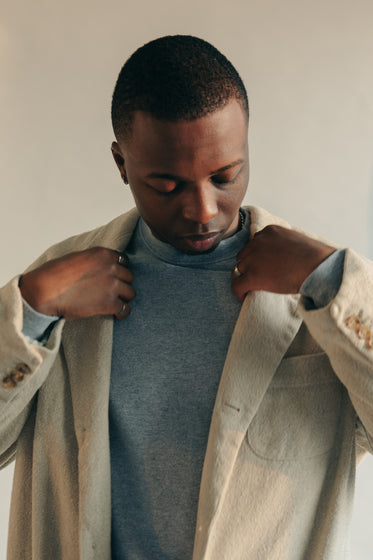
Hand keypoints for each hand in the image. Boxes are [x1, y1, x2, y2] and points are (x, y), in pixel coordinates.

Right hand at [19, 247, 134, 319]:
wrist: (45, 290)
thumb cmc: (53, 274)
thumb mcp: (76, 257)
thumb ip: (92, 261)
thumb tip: (97, 268)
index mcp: (102, 253)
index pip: (123, 260)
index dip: (119, 270)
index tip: (114, 277)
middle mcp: (111, 267)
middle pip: (129, 277)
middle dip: (122, 284)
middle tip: (112, 292)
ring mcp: (112, 285)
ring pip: (130, 293)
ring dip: (123, 298)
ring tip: (113, 303)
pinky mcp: (109, 303)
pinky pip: (125, 309)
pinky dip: (121, 313)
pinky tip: (116, 315)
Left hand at [232, 225, 334, 301]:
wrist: (319, 267)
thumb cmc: (316, 258)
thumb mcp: (296, 241)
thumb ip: (283, 245)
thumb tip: (283, 258)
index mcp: (269, 231)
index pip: (254, 242)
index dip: (256, 255)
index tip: (262, 264)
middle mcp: (258, 241)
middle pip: (244, 255)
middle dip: (249, 265)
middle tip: (257, 276)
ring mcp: (254, 259)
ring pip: (240, 269)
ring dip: (245, 277)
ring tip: (251, 287)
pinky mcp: (253, 276)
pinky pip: (237, 285)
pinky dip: (238, 292)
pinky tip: (244, 296)